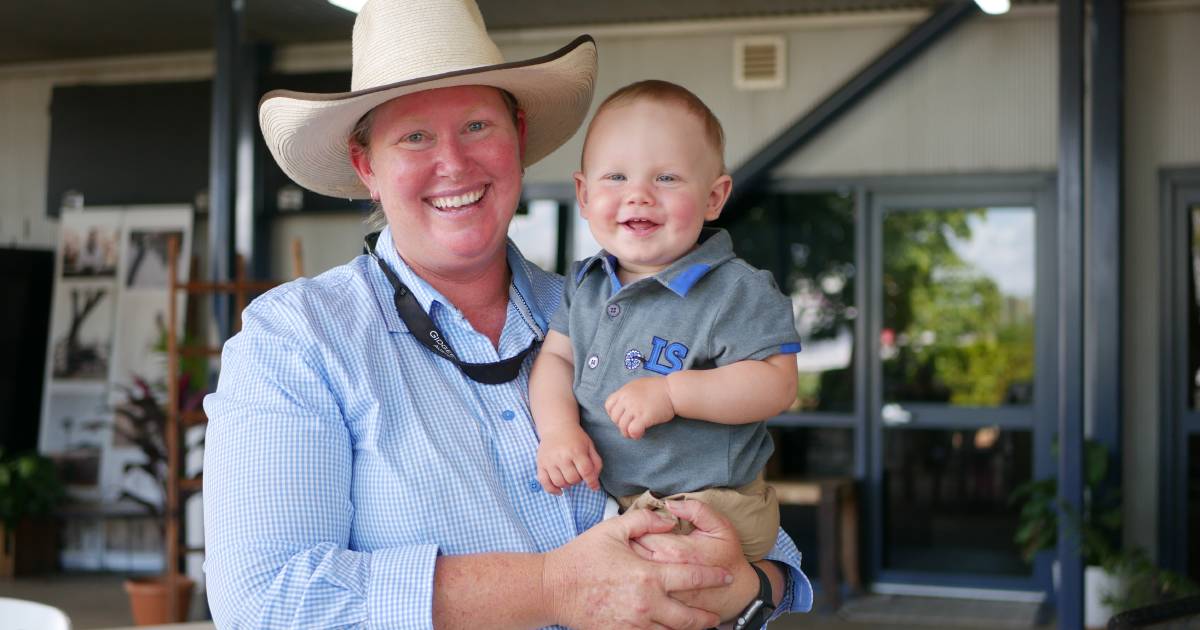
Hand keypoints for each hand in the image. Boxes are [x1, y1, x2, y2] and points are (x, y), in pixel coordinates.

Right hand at [536, 426, 602, 493]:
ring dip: (567, 484)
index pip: (586, 472)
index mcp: (576, 451)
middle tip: (578, 473)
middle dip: (578, 480)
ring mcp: (550, 461)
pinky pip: (545, 483)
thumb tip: (595, 483)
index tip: (594, 487)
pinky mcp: (541, 464)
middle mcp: (562, 456)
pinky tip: (559, 491)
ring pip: (560, 483)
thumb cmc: (575, 438)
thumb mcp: (590, 446)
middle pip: (573, 479)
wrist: (556, 427)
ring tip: (569, 477)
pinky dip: (552, 490)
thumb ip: (596, 463)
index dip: (592, 482)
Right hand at [543, 508, 730, 628]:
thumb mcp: (613, 529)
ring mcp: (634, 624)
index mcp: (649, 575)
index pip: (692, 577)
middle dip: (706, 618)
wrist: (553, 587)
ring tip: (697, 626)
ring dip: (686, 629)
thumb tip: (670, 519)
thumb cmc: (583, 556)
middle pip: (689, 617)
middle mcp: (647, 604)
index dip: (713, 577)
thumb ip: (645, 520)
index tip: (727, 576)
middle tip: (716, 616)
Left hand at [605, 376, 675, 438]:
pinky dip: (635, 434)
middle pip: (614, 418)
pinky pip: (632, 430)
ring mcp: (635, 408)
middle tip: (630, 426)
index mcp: (624, 391)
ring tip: (635, 433)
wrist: (673, 390)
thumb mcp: (638, 385)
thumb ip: (628, 394)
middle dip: (621, 424)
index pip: (608, 405)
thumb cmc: (659, 388)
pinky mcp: (644, 416)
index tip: (622, 416)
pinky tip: (641, 433)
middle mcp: (627, 399)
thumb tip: (623, 404)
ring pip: (622, 426)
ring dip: (627, 432)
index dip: (613, 414)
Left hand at [632, 500, 758, 621]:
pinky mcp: (662, 601)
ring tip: (635, 553)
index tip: (643, 523)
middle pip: (633, 551)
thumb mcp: (720, 526)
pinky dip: (637, 577)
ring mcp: (662, 588)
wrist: (737, 592)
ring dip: (630, 560)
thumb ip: (696, 510)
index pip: (643, 532)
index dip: (639, 525)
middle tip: (633, 536)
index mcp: (678, 550)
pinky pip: (642, 586)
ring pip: (634, 569)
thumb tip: (669, 503)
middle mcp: (666, 571)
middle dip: (630, 541)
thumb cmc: (727, 556)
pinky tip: (641, 570)